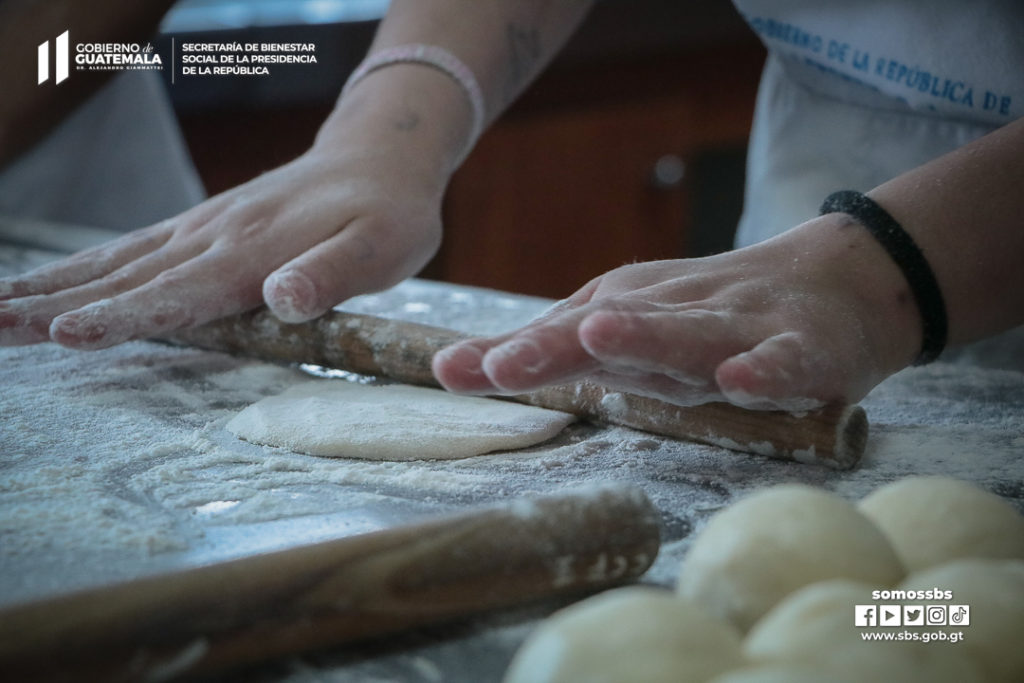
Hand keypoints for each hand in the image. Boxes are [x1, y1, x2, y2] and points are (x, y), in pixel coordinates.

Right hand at [0, 146, 443, 348]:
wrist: (380, 157)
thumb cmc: (389, 214)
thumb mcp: (382, 248)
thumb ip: (331, 275)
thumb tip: (284, 300)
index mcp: (254, 253)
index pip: (178, 293)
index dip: (122, 316)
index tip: (64, 335)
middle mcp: (215, 238)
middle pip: (125, 278)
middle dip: (56, 306)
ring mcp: (203, 228)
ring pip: (117, 261)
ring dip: (54, 286)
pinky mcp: (204, 224)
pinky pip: (135, 247)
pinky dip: (87, 267)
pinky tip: (56, 281)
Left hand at [433, 217, 919, 409]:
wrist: (839, 282)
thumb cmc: (710, 316)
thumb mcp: (624, 331)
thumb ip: (545, 350)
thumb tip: (449, 366)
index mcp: (629, 311)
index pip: (561, 332)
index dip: (509, 353)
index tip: (449, 371)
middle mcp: (674, 314)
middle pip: (613, 328)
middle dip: (556, 345)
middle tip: (503, 363)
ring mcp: (738, 328)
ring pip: (690, 335)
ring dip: (648, 337)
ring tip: (602, 335)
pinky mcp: (803, 346)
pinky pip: (784, 361)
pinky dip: (765, 368)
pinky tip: (742, 380)